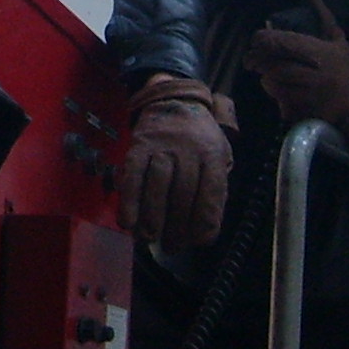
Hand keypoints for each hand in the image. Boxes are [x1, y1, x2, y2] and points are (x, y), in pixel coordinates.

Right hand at [119, 77, 232, 247]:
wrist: (174, 100)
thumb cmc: (200, 137)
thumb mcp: (220, 154)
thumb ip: (215, 186)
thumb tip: (204, 227)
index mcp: (212, 153)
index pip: (213, 189)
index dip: (207, 219)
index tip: (201, 241)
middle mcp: (188, 149)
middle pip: (183, 192)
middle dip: (178, 226)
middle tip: (172, 248)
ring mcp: (161, 146)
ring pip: (157, 185)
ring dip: (152, 217)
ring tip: (150, 239)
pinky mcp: (138, 146)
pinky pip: (132, 175)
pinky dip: (129, 201)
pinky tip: (127, 222)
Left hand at [246, 0, 348, 133]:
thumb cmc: (345, 68)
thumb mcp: (338, 40)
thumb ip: (322, 15)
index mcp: (320, 51)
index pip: (282, 43)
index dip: (262, 41)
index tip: (256, 42)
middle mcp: (316, 72)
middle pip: (274, 65)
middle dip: (257, 61)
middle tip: (251, 61)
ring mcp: (311, 94)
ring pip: (274, 84)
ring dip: (266, 79)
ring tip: (266, 75)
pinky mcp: (308, 111)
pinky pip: (281, 102)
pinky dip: (277, 96)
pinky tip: (279, 92)